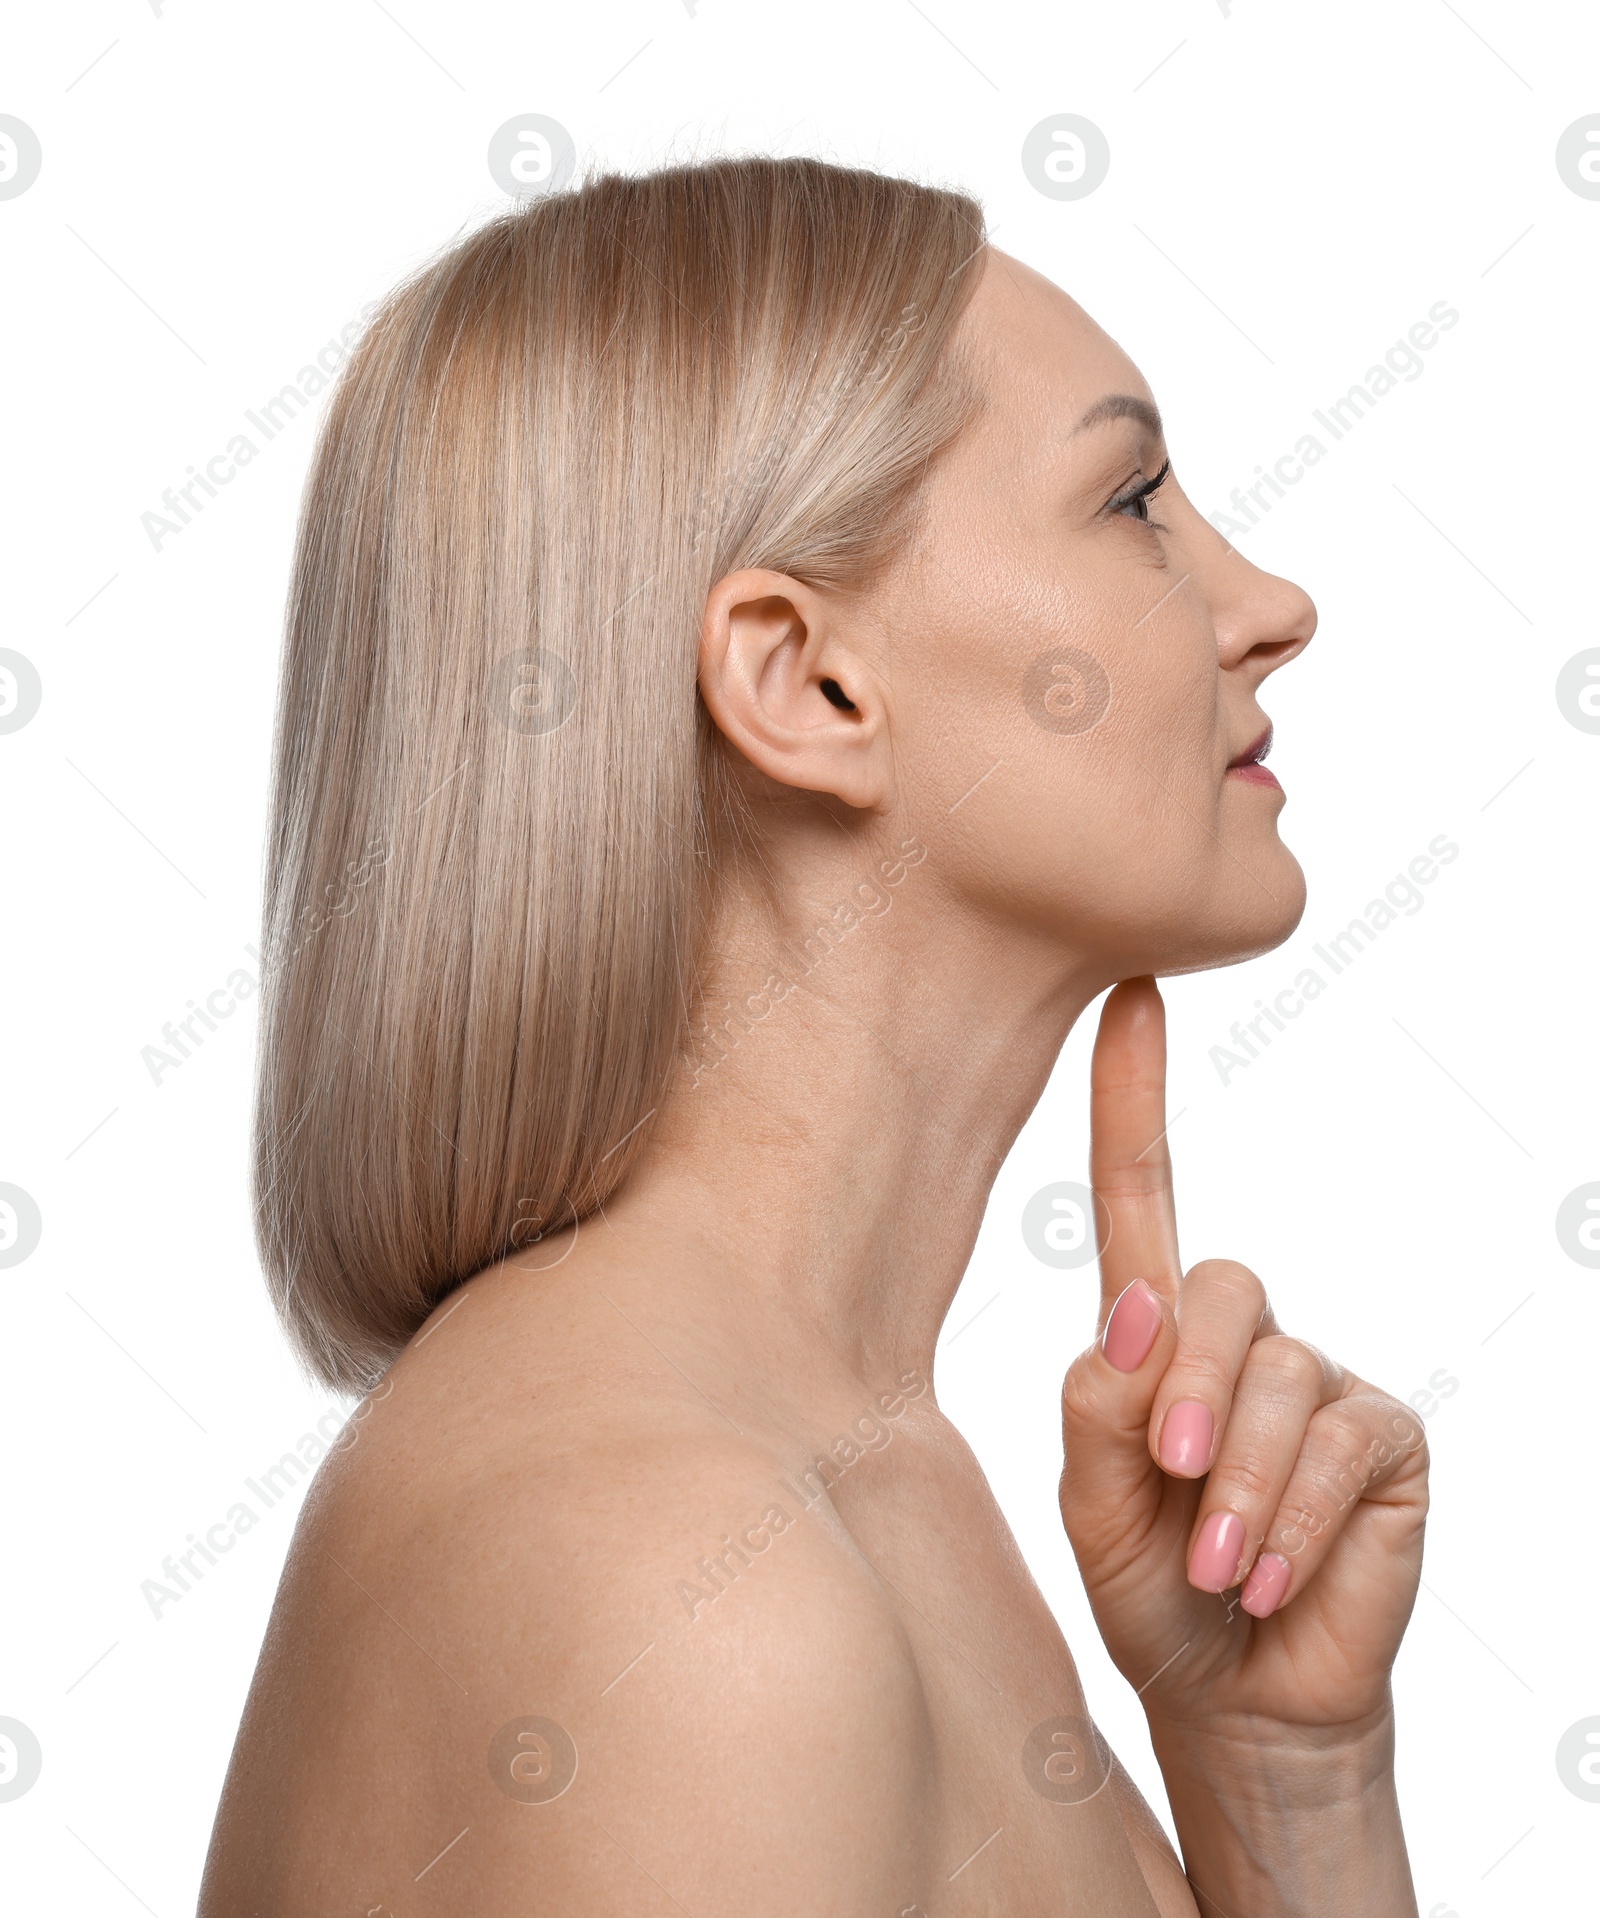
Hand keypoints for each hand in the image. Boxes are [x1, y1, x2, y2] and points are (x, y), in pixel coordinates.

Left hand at [1058, 977, 1428, 1746]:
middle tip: (1172, 1481)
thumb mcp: (1091, 1506)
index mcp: (1157, 1333)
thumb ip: (1096, 1409)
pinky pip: (1342, 1439)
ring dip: (1237, 1482)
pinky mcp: (1386, 1436)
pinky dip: (1292, 1513)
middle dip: (1189, 1391)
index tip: (1126, 992)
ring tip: (1216, 1564)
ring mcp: (1321, 1378)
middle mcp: (1243, 1336)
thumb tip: (1132, 1307)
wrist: (1234, 1695)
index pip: (1142, 1194)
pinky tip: (1270, 1573)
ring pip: (1281, 1375)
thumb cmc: (1153, 1589)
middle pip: (1219, 1286)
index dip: (1133, 1095)